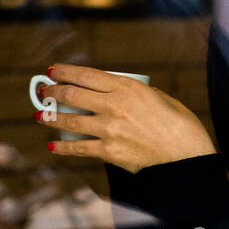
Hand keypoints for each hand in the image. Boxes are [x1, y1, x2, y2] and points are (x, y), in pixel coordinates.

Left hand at [35, 63, 216, 173]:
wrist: (187, 157)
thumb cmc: (179, 126)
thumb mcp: (159, 98)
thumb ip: (136, 93)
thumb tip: (117, 93)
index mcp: (128, 87)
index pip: (86, 75)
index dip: (65, 72)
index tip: (52, 70)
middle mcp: (115, 105)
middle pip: (73, 95)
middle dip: (53, 91)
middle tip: (43, 91)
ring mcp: (109, 130)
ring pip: (70, 120)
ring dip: (51, 117)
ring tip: (42, 114)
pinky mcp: (109, 152)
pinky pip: (79, 148)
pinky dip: (63, 147)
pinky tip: (53, 146)